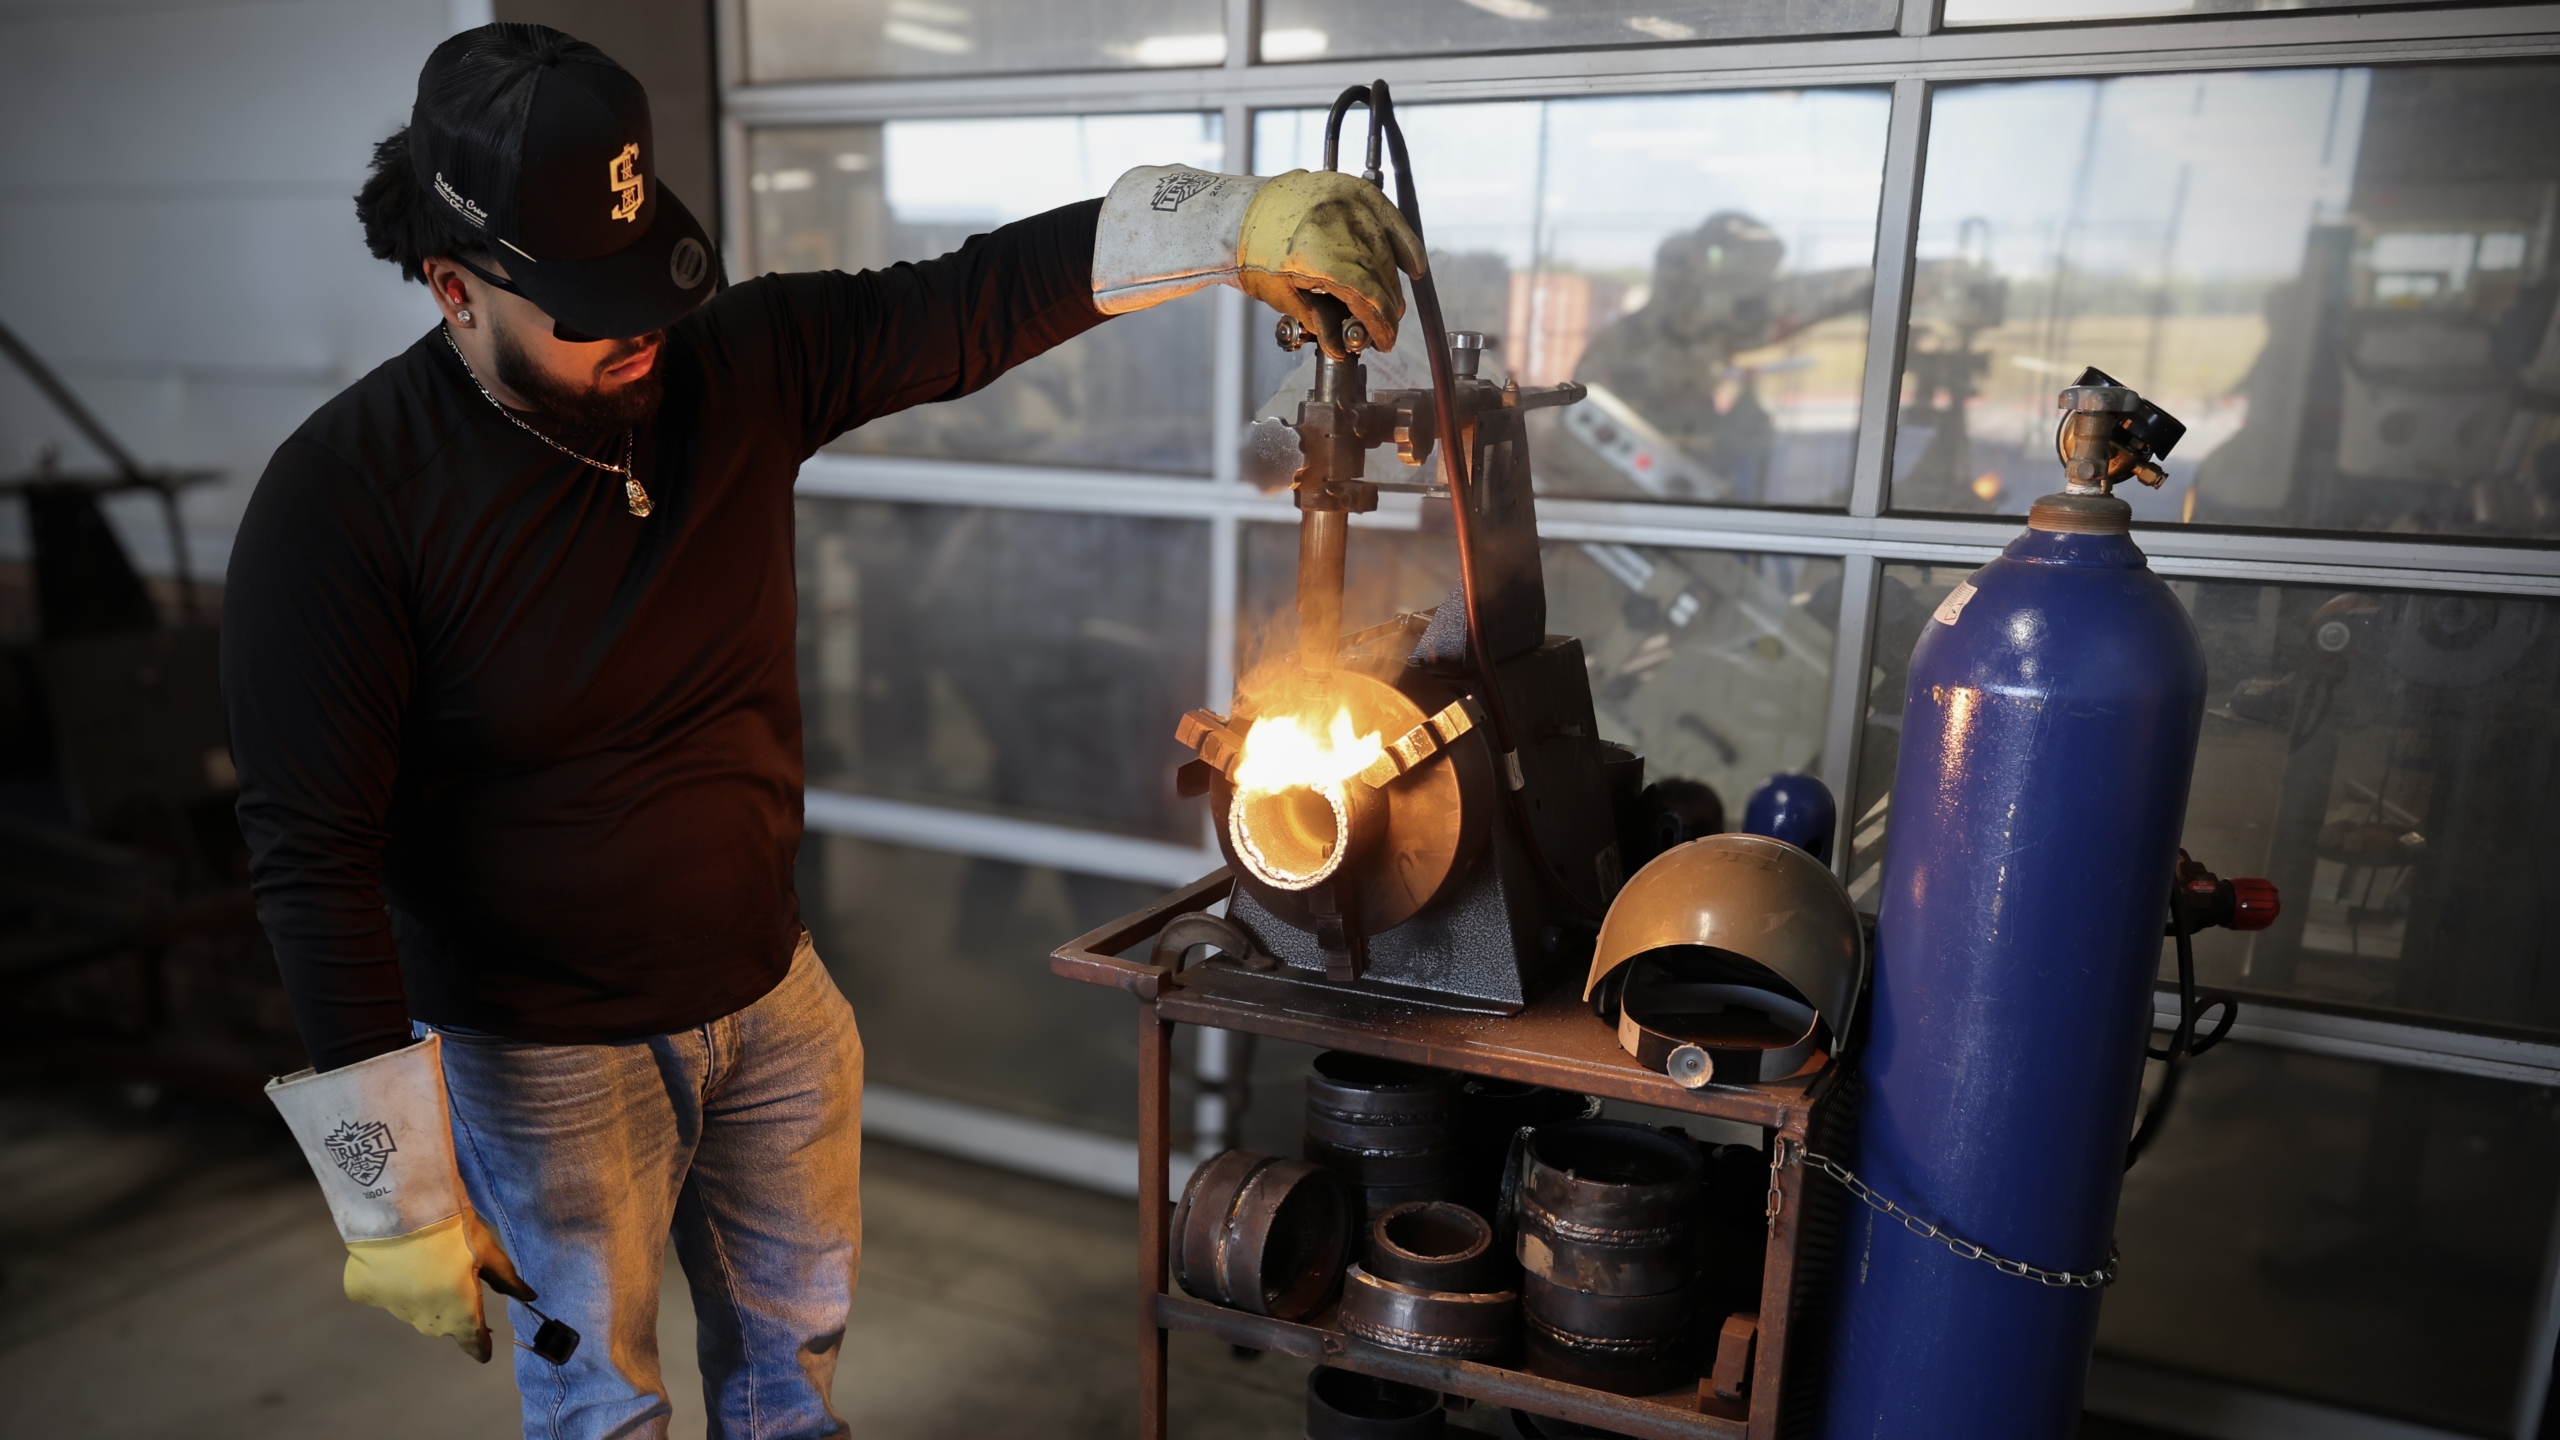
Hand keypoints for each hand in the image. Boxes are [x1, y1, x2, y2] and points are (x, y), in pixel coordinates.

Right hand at [342, 1207, 535, 1361]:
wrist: (401, 1205)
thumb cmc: (453, 1227)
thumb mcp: (486, 1249)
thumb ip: (506, 1278)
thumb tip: (530, 1297)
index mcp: (459, 1310)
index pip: (472, 1339)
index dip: (479, 1345)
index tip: (484, 1351)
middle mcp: (425, 1318)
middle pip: (442, 1322)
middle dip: (452, 1308)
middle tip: (453, 1278)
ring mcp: (392, 1308)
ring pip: (412, 1309)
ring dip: (420, 1294)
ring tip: (423, 1261)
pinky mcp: (363, 1293)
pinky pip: (380, 1293)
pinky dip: (387, 1282)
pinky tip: (392, 1261)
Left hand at [1236, 170, 1426, 356]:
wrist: (1237, 215)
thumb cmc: (1253, 255)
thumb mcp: (1283, 297)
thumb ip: (1320, 321)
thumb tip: (1341, 346)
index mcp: (1319, 253)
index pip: (1367, 294)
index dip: (1381, 322)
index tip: (1386, 340)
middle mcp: (1338, 223)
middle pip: (1380, 273)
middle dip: (1387, 304)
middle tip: (1386, 325)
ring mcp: (1347, 202)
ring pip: (1386, 249)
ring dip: (1393, 281)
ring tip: (1392, 303)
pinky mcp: (1351, 189)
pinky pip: (1389, 216)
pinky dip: (1404, 241)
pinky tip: (1413, 266)